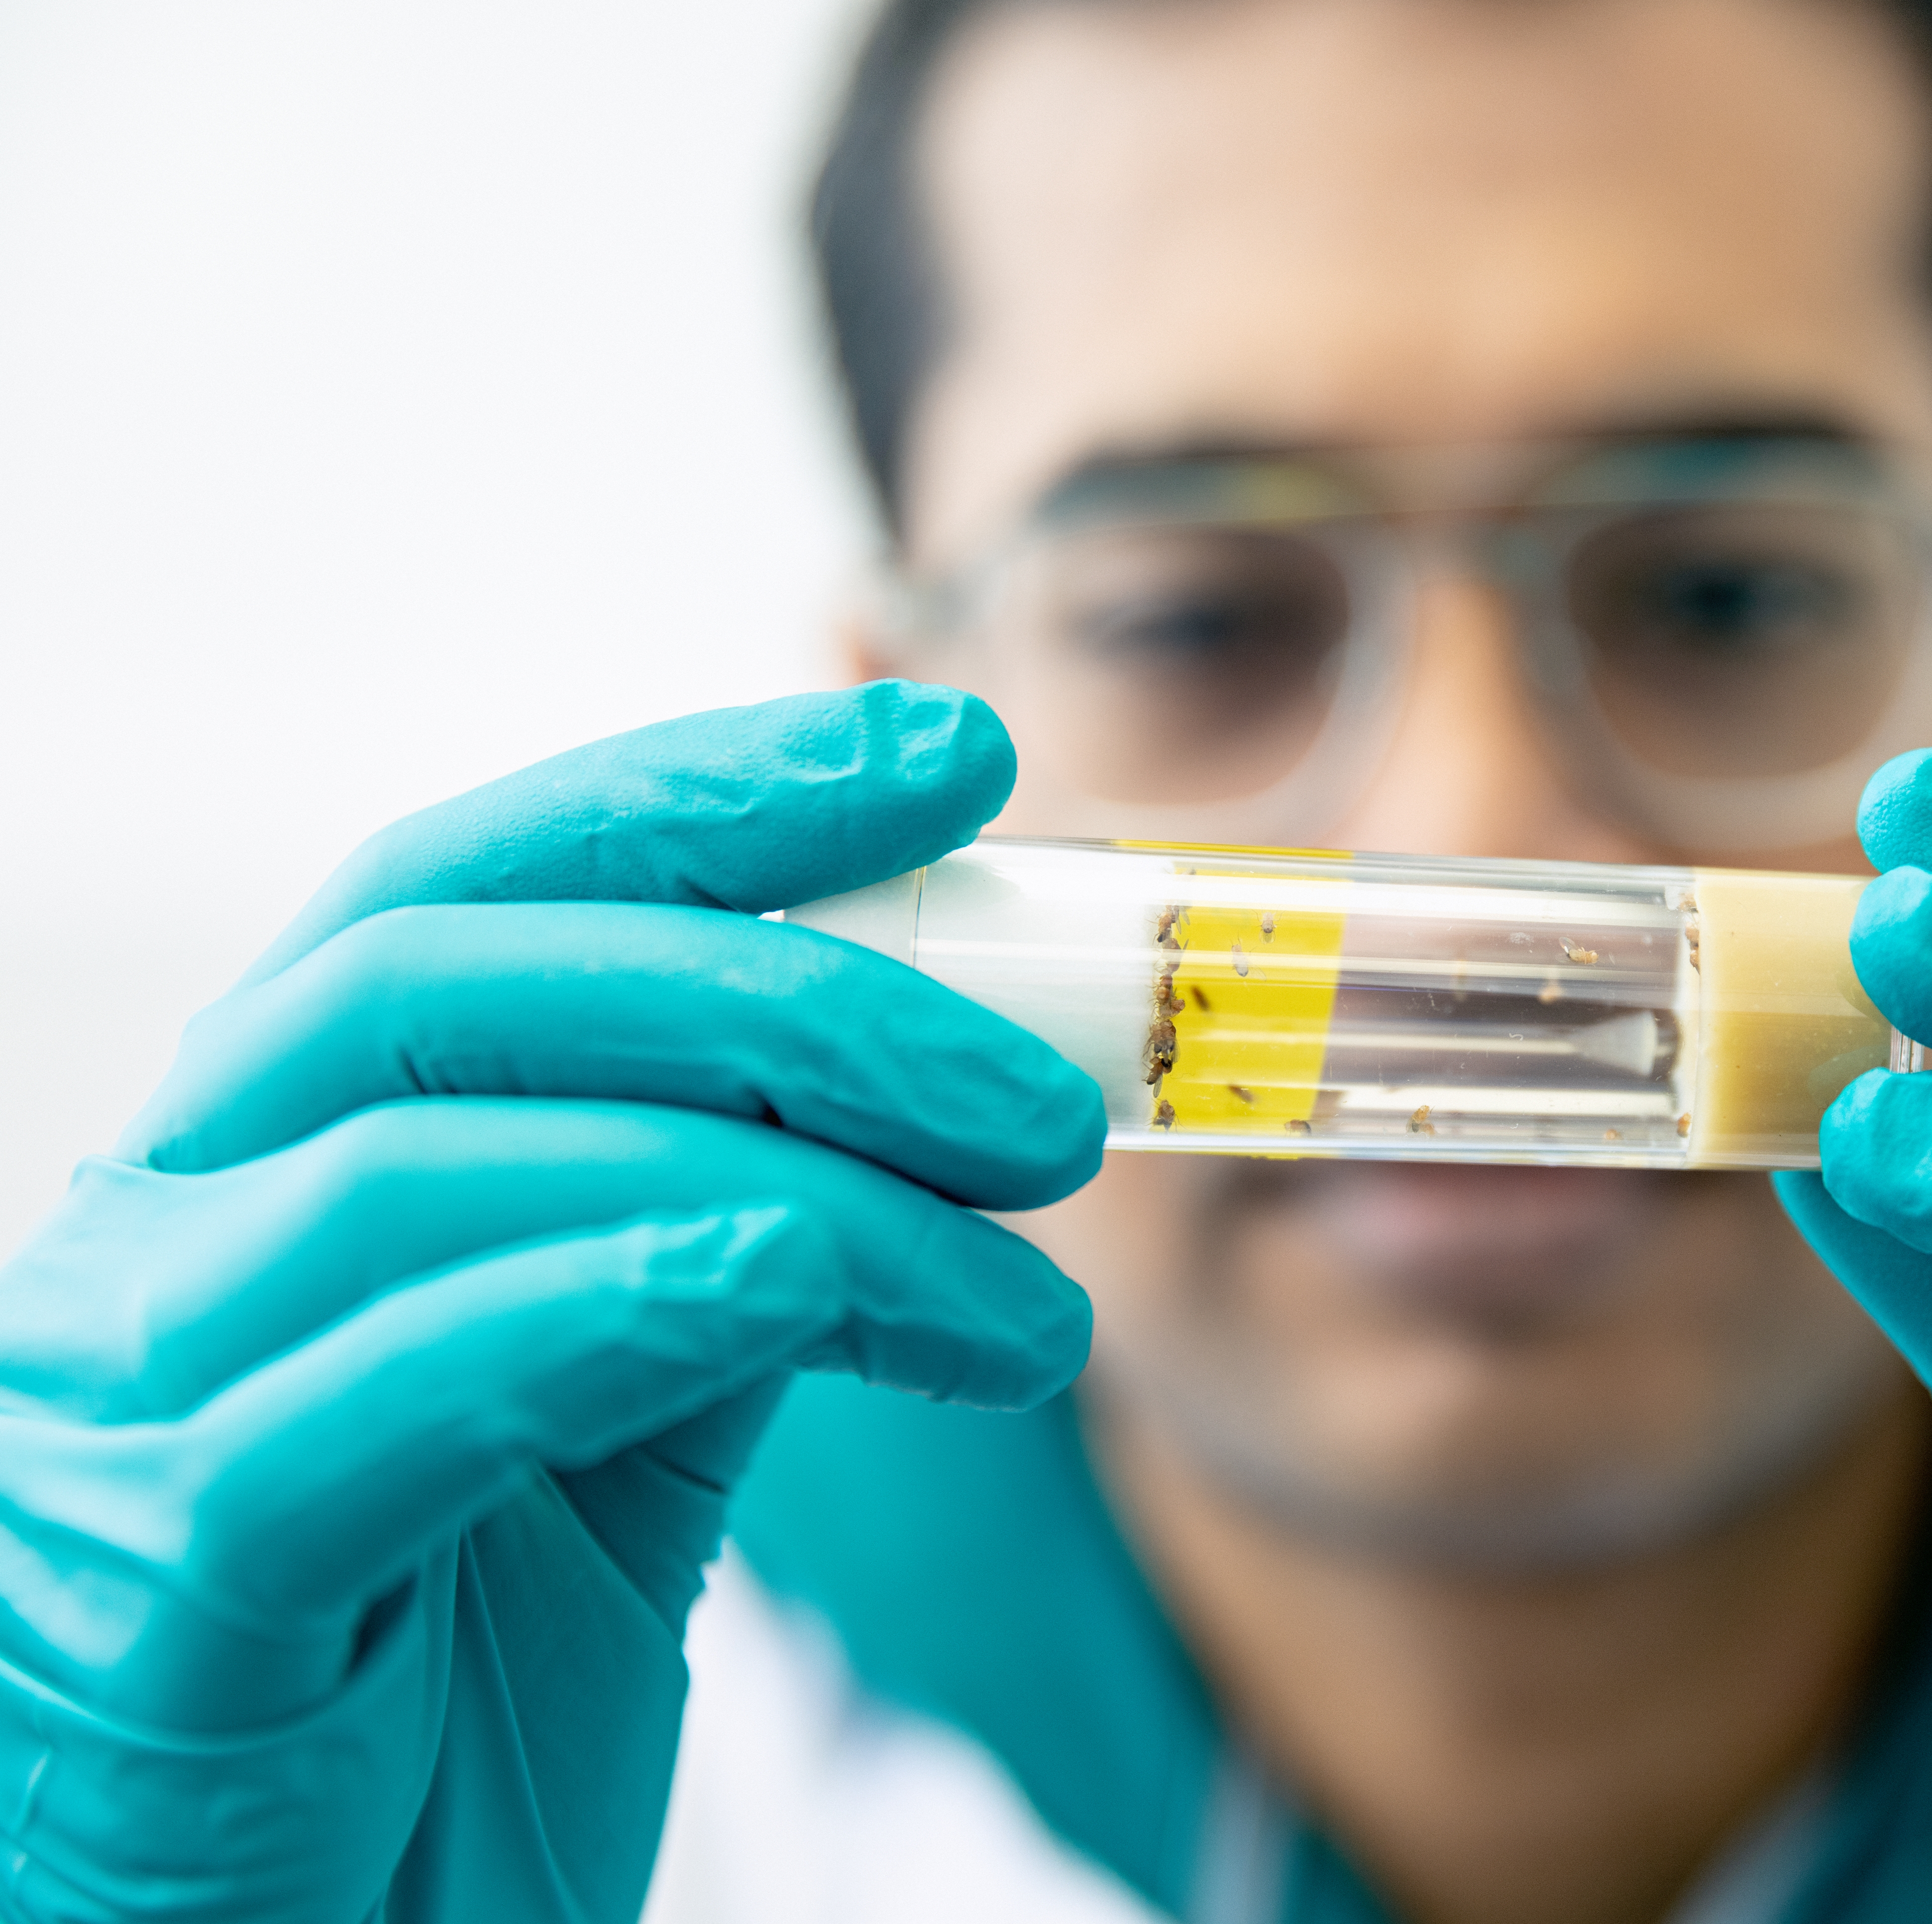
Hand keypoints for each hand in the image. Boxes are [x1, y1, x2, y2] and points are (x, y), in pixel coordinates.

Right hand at [0, 684, 1104, 1922]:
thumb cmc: (439, 1700)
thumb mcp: (611, 1436)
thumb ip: (717, 1253)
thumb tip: (932, 1092)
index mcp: (267, 1159)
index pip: (470, 889)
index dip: (708, 795)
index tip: (956, 756)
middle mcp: (156, 1234)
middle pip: (453, 985)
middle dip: (786, 985)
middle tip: (1048, 1091)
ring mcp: (119, 1405)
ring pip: (432, 1173)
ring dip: (782, 1183)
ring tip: (1024, 1284)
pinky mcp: (153, 1599)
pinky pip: (375, 1401)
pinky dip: (608, 1304)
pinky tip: (802, 1285)